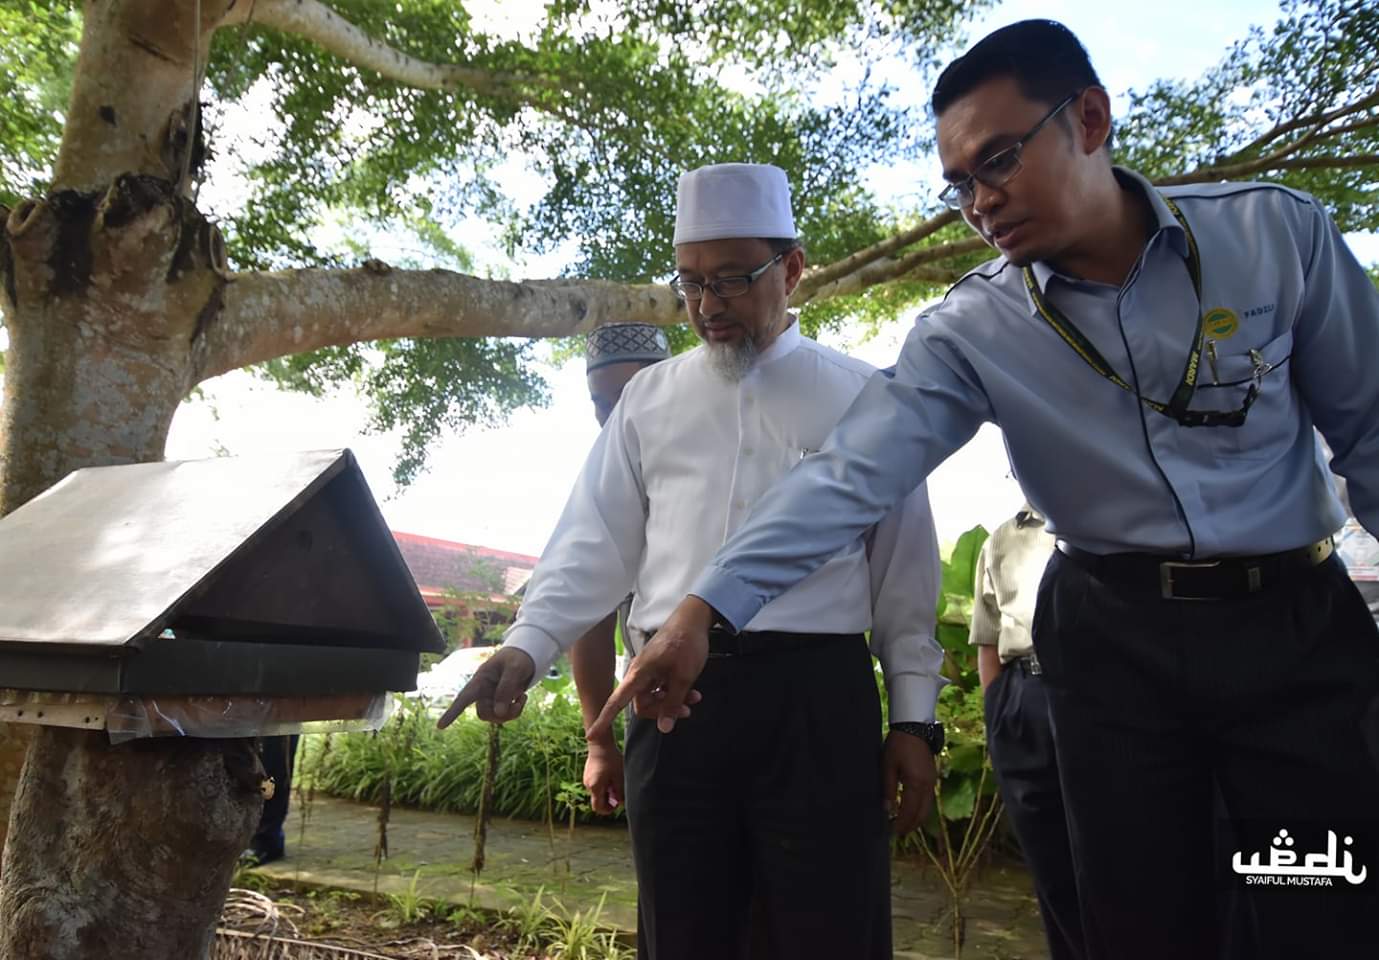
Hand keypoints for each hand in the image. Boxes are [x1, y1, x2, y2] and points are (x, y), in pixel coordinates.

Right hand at [437, 647, 535, 727]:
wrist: (524, 658)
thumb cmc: (516, 659)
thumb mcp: (515, 668)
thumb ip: (506, 687)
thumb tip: (498, 712)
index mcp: (480, 679)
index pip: (464, 698)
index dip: (452, 713)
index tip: (440, 726)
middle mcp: (482, 691)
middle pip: (484, 713)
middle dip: (501, 714)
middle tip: (518, 703)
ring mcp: (490, 698)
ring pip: (494, 717)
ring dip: (510, 714)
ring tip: (522, 698)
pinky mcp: (499, 703)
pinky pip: (504, 716)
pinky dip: (516, 711)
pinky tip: (522, 698)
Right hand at [583, 737, 624, 814]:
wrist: (600, 743)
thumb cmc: (611, 759)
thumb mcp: (619, 776)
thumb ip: (620, 792)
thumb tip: (621, 802)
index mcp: (595, 788)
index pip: (598, 807)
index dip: (608, 810)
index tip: (616, 804)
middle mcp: (588, 785)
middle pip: (598, 799)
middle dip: (609, 798)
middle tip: (618, 790)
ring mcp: (586, 778)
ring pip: (597, 791)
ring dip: (606, 790)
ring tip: (615, 779)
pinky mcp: (588, 773)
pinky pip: (595, 783)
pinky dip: (603, 783)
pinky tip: (610, 773)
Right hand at [587, 596, 713, 738]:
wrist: (694, 618)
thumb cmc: (686, 644)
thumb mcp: (683, 677)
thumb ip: (672, 703)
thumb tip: (663, 729)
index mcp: (639, 674)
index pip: (617, 702)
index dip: (604, 719)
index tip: (592, 735)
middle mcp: (639, 673)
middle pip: (642, 703)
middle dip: (662, 710)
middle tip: (686, 710)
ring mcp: (649, 670)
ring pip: (654, 696)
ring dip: (672, 701)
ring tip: (694, 698)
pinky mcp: (658, 667)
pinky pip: (661, 687)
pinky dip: (674, 691)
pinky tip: (692, 691)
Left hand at [882, 730, 937, 835]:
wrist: (914, 728)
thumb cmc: (898, 746)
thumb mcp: (888, 767)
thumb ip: (888, 789)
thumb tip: (886, 810)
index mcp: (916, 784)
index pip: (909, 811)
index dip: (901, 823)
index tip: (892, 832)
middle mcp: (928, 786)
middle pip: (922, 814)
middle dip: (911, 825)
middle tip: (898, 832)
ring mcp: (932, 782)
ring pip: (927, 808)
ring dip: (917, 818)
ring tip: (904, 824)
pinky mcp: (932, 778)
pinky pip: (928, 800)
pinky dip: (921, 809)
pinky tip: (911, 809)